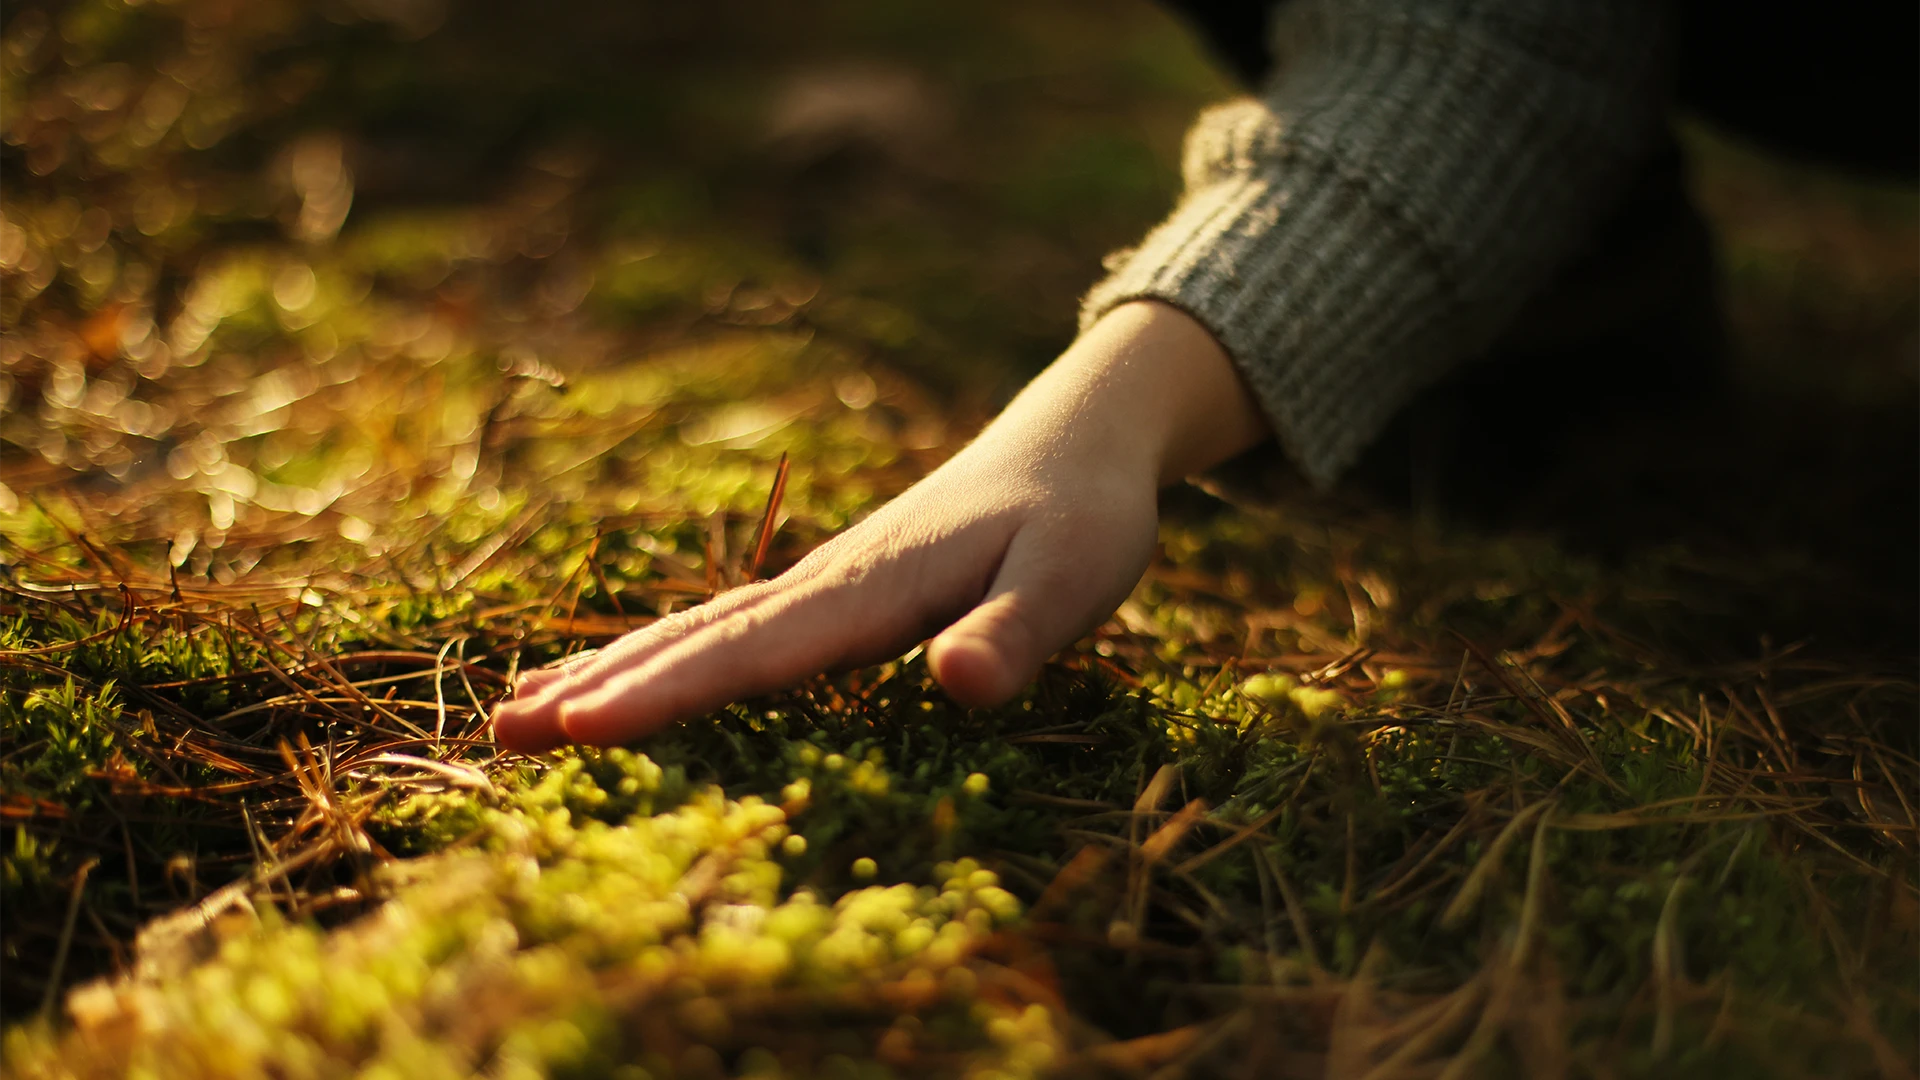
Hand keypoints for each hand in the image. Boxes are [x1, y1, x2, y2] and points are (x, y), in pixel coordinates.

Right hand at [490, 301, 1268, 751]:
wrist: (1074, 441)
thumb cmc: (1082, 519)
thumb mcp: (1073, 577)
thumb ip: (1017, 633)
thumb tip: (958, 687)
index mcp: (873, 587)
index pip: (754, 652)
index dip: (666, 695)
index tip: (579, 731)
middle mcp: (827, 582)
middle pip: (697, 639)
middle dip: (600, 689)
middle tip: (497, 734)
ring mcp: (821, 583)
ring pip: (697, 630)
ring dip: (610, 672)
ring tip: (518, 713)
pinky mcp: (831, 592)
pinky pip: (727, 631)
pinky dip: (661, 659)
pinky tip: (624, 683)